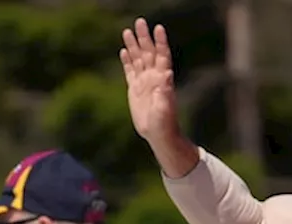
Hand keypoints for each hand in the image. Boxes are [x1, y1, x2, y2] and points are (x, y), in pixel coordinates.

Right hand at [120, 18, 178, 141]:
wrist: (158, 134)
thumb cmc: (165, 124)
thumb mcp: (165, 109)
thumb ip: (166, 92)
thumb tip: (168, 74)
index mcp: (162, 79)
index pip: (162, 55)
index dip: (160, 42)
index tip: (158, 28)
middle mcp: (154, 77)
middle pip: (148, 53)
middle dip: (144, 37)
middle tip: (139, 22)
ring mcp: (144, 82)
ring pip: (138, 59)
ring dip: (133, 46)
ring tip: (127, 31)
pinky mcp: (135, 90)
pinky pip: (130, 71)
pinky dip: (127, 61)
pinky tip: (123, 51)